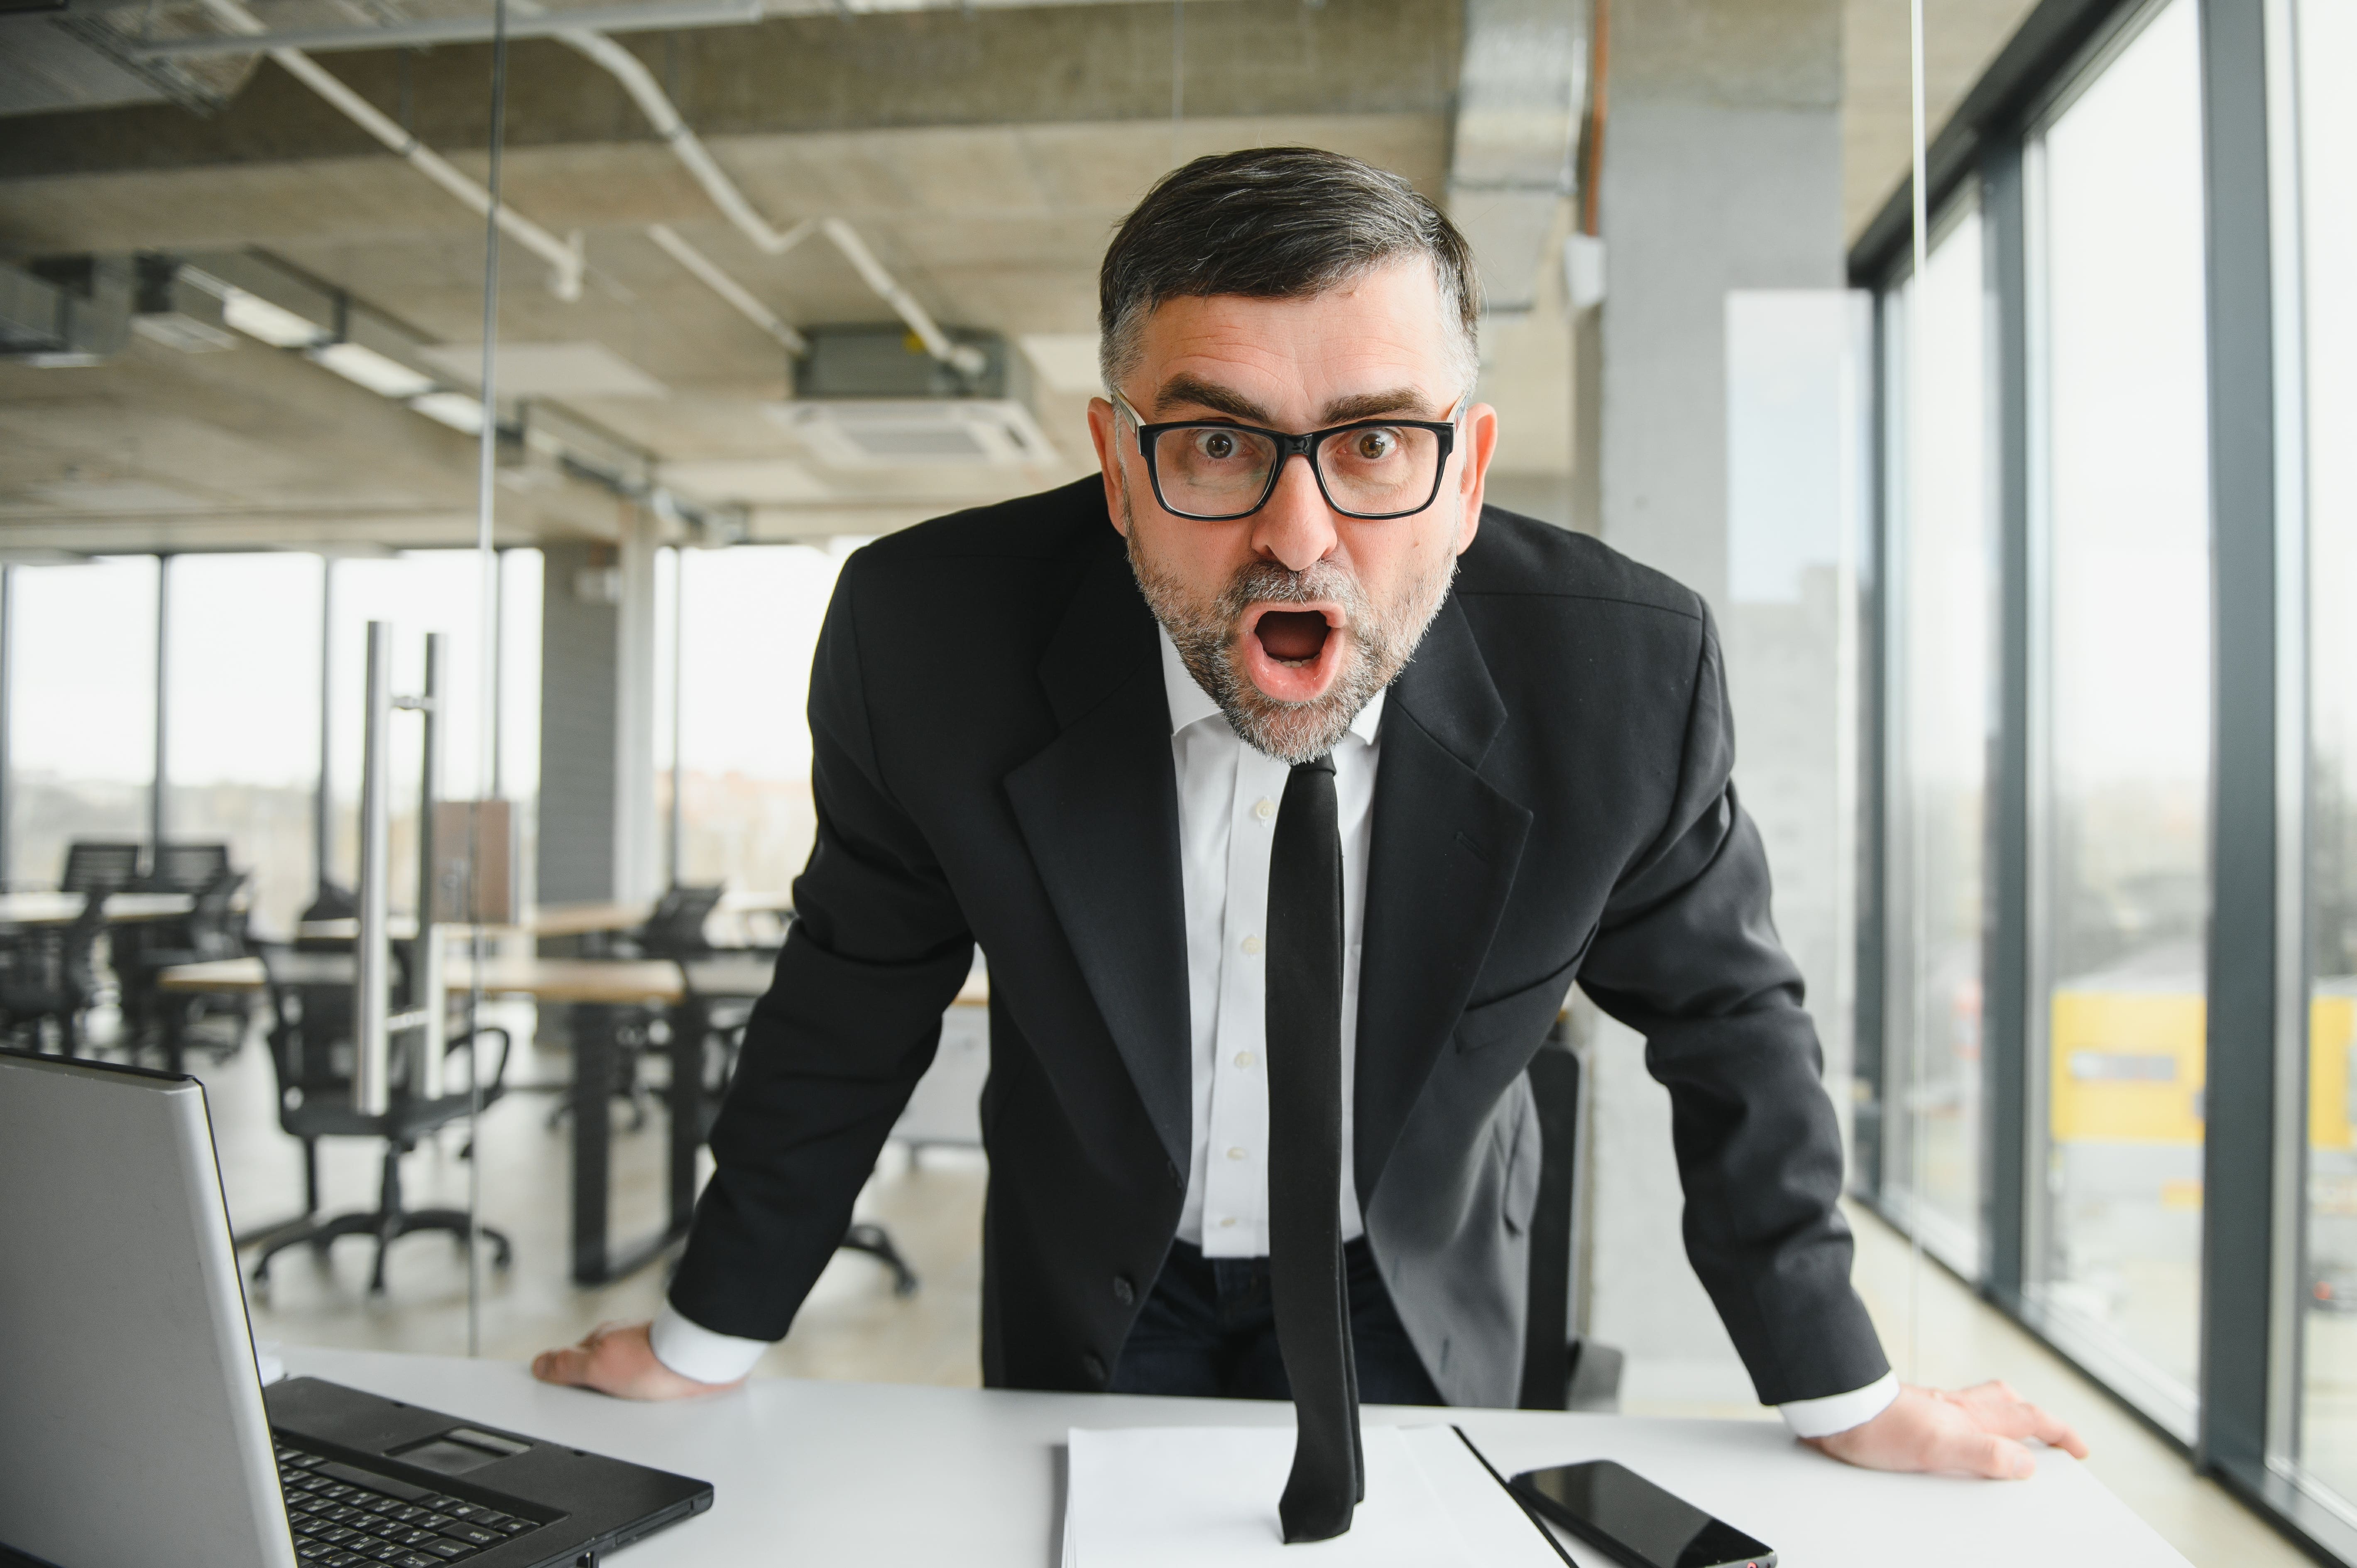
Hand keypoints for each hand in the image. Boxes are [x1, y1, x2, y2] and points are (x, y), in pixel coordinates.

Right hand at [530, 1321, 743, 1400]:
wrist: (701, 1363)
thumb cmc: (654, 1362)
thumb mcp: (597, 1367)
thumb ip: (566, 1365)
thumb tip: (539, 1365)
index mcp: (601, 1339)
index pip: (570, 1360)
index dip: (566, 1380)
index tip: (562, 1399)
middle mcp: (623, 1340)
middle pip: (596, 1369)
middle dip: (595, 1389)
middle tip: (600, 1408)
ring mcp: (645, 1350)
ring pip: (621, 1376)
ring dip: (621, 1391)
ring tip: (627, 1407)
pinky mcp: (666, 1364)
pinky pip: (646, 1381)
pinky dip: (643, 1391)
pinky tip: (647, 1402)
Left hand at [1806, 1381, 2088, 1478]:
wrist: (1836, 1412)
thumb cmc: (1879, 1426)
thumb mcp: (1940, 1447)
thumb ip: (1985, 1452)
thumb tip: (2025, 1463)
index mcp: (1970, 1414)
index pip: (2028, 1419)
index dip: (2059, 1433)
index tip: (2079, 1449)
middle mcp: (1955, 1407)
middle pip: (2009, 1405)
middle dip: (2038, 1419)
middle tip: (2054, 1434)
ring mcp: (1933, 1409)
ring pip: (1981, 1407)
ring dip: (2004, 1415)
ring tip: (2016, 1429)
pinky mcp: (1911, 1417)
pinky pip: (1953, 1417)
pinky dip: (1969, 1424)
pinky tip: (1959, 1435)